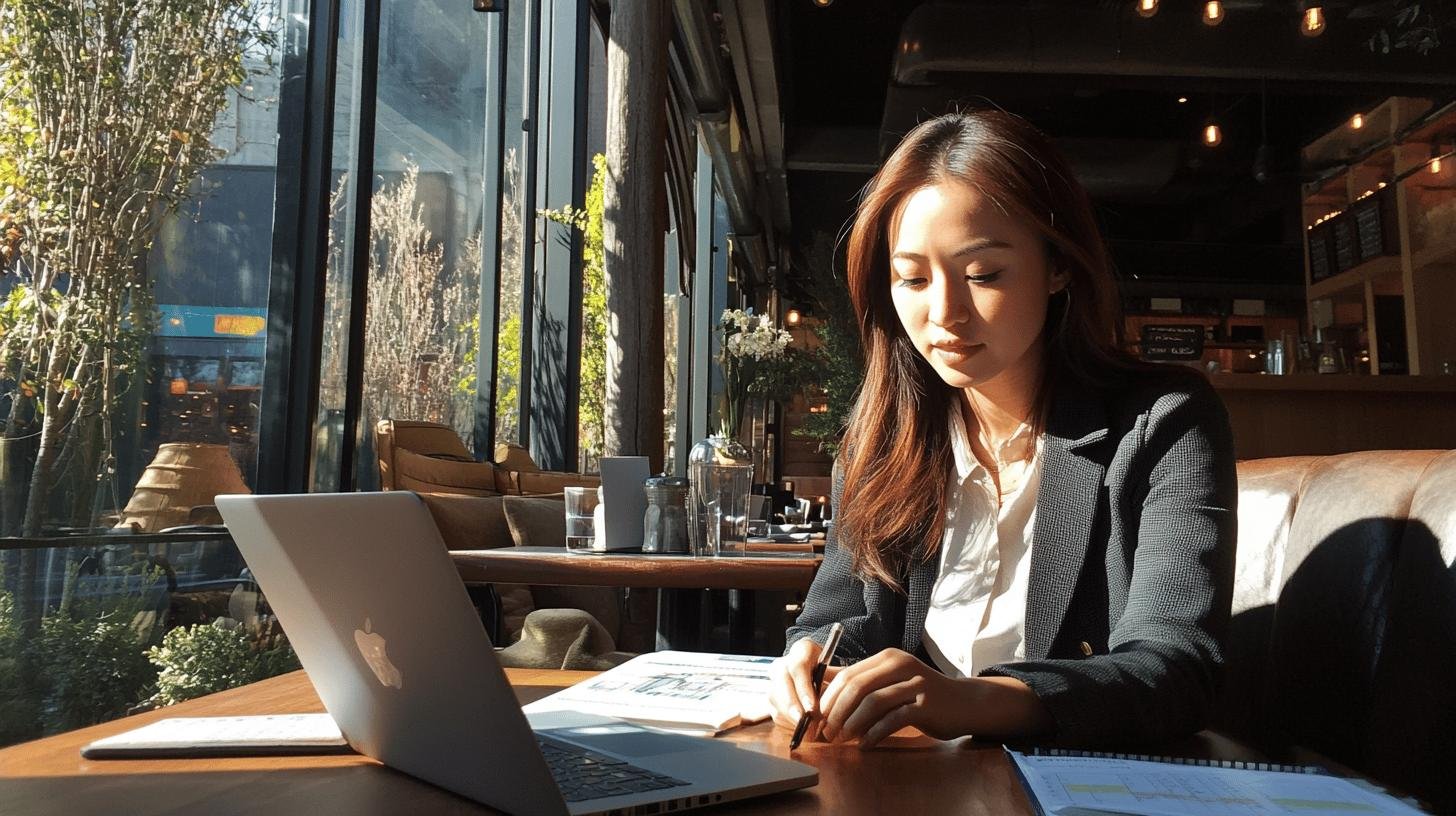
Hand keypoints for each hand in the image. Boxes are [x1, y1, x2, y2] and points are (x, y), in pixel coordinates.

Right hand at [767, 637, 841, 729]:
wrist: (820, 676)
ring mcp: (775, 679)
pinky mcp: (772, 696)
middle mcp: (785, 662)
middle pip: (782, 682)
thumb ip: (836, 685)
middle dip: (792, 706)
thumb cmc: (833, 676)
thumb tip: (835, 705)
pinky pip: (774, 711)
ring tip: (806, 730)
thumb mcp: (838, 674)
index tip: (811, 708)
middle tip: (803, 723)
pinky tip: (800, 729)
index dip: (803, 689)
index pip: (798, 667)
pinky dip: (787, 722)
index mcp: (803, 650)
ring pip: (774, 698)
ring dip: (789, 717)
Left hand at [817, 648, 970, 749]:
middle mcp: (900, 665)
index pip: (848, 675)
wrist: (964, 703)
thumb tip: (823, 687)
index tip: (818, 719)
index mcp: (887, 658)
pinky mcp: (926, 705)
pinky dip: (875, 733)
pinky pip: (893, 719)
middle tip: (826, 732)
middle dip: (837, 712)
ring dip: (852, 724)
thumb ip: (862, 682)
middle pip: (857, 686)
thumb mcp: (891, 682)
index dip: (829, 698)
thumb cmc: (921, 694)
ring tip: (842, 740)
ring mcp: (915, 684)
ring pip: (873, 702)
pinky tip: (865, 745)